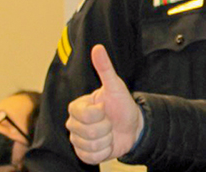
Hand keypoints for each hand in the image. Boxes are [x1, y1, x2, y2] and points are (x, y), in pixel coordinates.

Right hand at [65, 44, 143, 164]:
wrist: (132, 127)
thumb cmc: (121, 105)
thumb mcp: (116, 86)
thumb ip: (105, 68)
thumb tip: (98, 47)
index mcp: (77, 107)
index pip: (84, 115)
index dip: (100, 114)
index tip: (105, 108)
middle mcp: (73, 123)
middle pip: (87, 132)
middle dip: (105, 128)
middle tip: (109, 121)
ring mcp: (77, 140)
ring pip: (90, 146)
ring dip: (106, 140)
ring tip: (109, 132)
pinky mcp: (84, 154)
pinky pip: (92, 158)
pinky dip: (105, 152)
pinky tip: (107, 144)